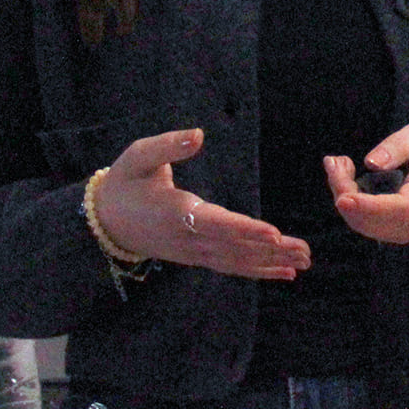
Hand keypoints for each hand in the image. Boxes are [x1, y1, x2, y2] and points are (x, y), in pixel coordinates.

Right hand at [96, 127, 311, 279]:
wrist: (104, 221)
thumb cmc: (126, 182)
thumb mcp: (139, 157)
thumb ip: (168, 146)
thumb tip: (198, 135)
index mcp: (176, 212)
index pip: (216, 223)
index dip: (245, 229)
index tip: (272, 233)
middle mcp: (188, 238)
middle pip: (234, 247)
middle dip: (270, 250)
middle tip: (304, 251)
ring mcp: (193, 252)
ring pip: (236, 261)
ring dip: (271, 263)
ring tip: (304, 263)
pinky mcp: (197, 257)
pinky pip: (230, 266)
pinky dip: (258, 271)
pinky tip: (285, 273)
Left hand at [326, 122, 408, 243]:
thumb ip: (399, 145)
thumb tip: (370, 163)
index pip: (400, 208)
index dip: (369, 206)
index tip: (342, 197)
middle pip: (373, 220)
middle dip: (344, 192)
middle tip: (335, 160)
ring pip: (365, 226)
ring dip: (344, 199)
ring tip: (340, 166)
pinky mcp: (401, 233)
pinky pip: (369, 226)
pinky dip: (352, 207)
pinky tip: (348, 183)